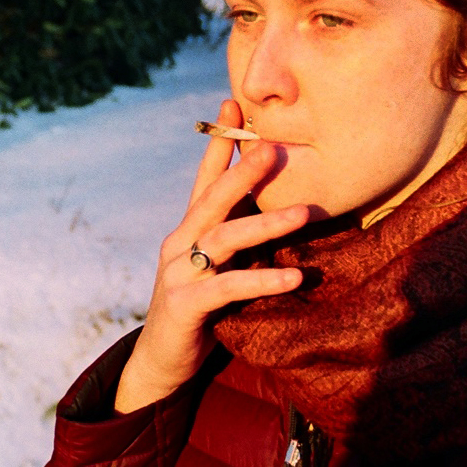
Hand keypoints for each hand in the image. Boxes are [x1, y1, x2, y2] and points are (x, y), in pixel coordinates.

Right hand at [116, 99, 314, 413]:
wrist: (161, 362)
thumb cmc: (199, 312)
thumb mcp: (219, 269)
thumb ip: (240, 243)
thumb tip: (285, 212)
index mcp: (188, 231)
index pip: (204, 179)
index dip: (218, 143)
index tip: (232, 104)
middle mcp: (178, 244)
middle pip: (212, 199)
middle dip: (242, 170)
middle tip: (274, 146)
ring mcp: (178, 273)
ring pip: (223, 239)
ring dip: (265, 223)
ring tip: (305, 213)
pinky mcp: (185, 305)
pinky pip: (228, 288)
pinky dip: (262, 280)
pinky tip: (294, 276)